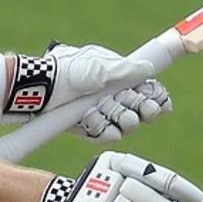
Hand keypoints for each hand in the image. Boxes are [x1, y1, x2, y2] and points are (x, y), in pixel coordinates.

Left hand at [6, 43, 172, 142]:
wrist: (43, 88)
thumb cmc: (70, 71)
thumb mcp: (100, 65)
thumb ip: (127, 69)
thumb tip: (149, 70)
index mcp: (122, 79)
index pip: (150, 92)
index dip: (157, 98)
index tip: (159, 101)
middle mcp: (116, 97)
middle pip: (143, 112)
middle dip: (141, 108)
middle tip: (132, 102)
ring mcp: (104, 114)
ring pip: (128, 125)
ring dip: (120, 116)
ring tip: (105, 106)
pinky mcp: (91, 129)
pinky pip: (108, 136)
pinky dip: (101, 127)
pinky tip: (90, 116)